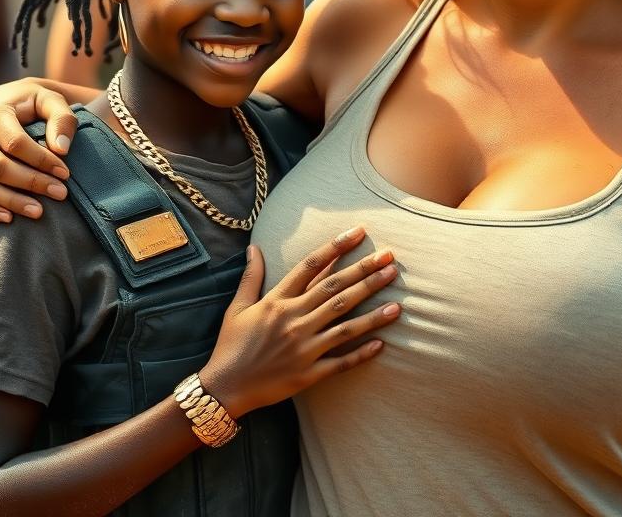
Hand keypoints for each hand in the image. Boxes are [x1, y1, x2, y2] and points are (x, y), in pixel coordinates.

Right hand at [0, 79, 79, 221]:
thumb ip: (62, 119)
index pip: (16, 143)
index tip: (66, 173)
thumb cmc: (33, 105)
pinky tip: (9, 218)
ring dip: (11, 201)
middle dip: (31, 183)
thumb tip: (62, 149)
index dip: (41, 160)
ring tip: (39, 211)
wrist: (4, 105)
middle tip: (60, 194)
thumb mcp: (51, 100)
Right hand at [200, 228, 399, 416]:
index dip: (337, 246)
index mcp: (277, 300)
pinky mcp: (308, 374)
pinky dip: (361, 354)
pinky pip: (340, 362)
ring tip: (398, 301)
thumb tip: (254, 247)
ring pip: (345, 325)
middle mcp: (294, 320)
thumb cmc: (231, 345)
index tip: (359, 232)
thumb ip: (251, 276)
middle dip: (365, 273)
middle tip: (390, 258)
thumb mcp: (237, 307)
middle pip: (335, 290)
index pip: (312, 266)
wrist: (224, 388)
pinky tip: (382, 344)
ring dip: (372, 313)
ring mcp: (303, 347)